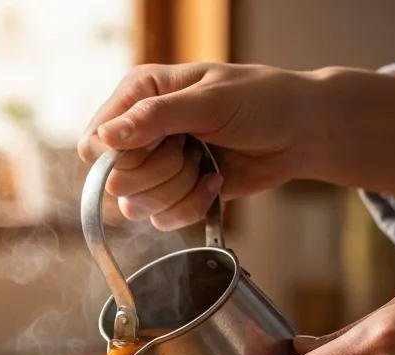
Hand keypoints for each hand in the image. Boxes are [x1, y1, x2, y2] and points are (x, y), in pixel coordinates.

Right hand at [78, 63, 316, 228]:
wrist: (300, 133)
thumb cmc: (262, 101)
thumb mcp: (210, 101)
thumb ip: (155, 118)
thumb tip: (105, 138)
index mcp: (139, 94)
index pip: (95, 143)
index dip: (120, 158)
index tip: (160, 146)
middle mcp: (140, 132)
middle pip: (115, 181)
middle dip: (161, 173)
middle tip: (192, 149)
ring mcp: (157, 166)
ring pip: (137, 207)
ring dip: (180, 190)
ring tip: (207, 162)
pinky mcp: (174, 194)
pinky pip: (162, 220)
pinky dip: (193, 206)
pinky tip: (215, 181)